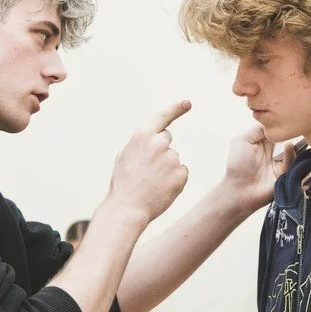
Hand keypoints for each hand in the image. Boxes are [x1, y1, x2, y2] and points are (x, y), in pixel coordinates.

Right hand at [107, 101, 191, 222]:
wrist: (127, 208)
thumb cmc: (123, 183)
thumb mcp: (125, 156)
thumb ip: (140, 144)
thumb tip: (152, 139)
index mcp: (142, 135)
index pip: (163, 116)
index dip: (176, 108)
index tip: (187, 103)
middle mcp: (159, 143)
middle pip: (167, 139)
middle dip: (160, 150)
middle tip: (147, 169)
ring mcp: (171, 158)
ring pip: (174, 158)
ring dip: (166, 168)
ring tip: (151, 183)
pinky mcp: (181, 173)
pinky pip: (181, 172)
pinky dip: (174, 180)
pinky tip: (161, 189)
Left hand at [222, 124, 296, 211]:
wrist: (239, 189)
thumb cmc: (237, 166)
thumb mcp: (242, 141)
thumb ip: (256, 130)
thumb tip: (271, 122)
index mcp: (261, 143)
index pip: (274, 130)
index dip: (279, 123)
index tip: (284, 115)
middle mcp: (271, 151)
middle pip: (285, 138)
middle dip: (289, 131)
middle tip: (293, 123)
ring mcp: (278, 162)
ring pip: (291, 149)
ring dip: (293, 142)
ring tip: (291, 135)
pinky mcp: (284, 173)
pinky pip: (291, 162)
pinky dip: (291, 154)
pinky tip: (289, 146)